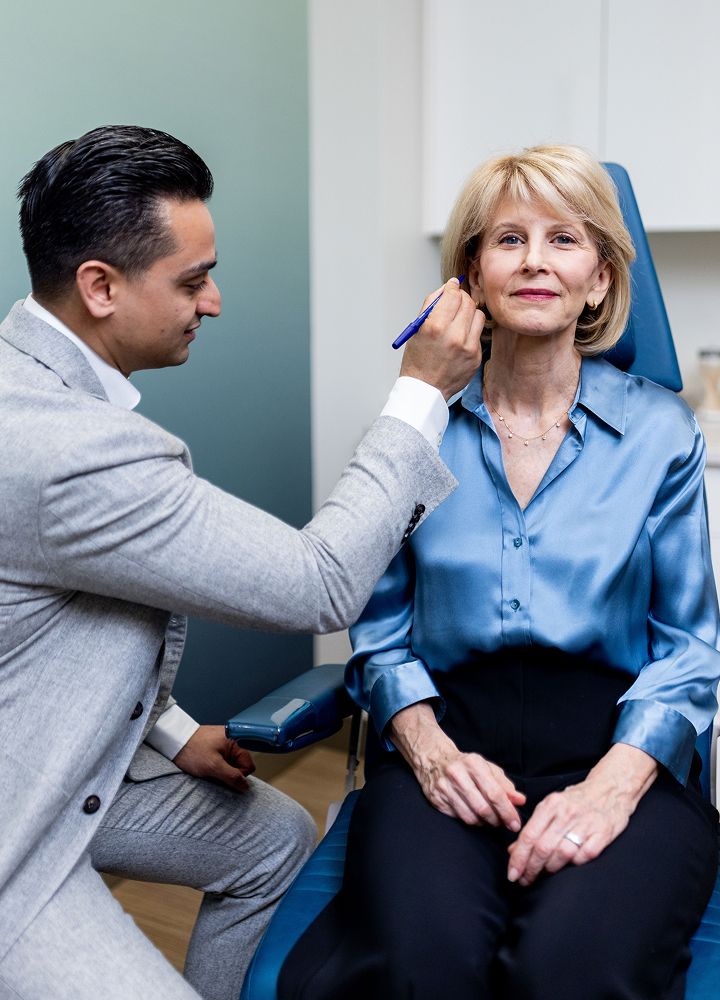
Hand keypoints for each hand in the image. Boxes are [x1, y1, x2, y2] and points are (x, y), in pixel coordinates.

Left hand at [173, 725, 255, 791]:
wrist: (173, 740)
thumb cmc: (192, 750)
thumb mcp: (213, 766)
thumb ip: (232, 776)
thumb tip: (246, 786)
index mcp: (236, 741)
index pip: (248, 765)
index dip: (238, 775)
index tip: (224, 777)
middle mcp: (232, 741)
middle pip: (239, 765)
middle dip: (228, 773)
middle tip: (214, 773)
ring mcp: (223, 744)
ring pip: (230, 765)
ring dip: (221, 771)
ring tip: (207, 769)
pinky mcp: (215, 747)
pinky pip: (222, 761)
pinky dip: (215, 766)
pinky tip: (205, 766)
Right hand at [389, 702, 524, 828]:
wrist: (433, 759)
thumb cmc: (465, 765)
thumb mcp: (487, 768)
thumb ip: (505, 785)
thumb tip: (520, 801)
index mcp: (473, 763)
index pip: (495, 793)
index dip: (507, 811)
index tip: (515, 823)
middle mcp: (456, 774)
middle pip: (483, 808)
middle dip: (497, 820)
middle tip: (504, 824)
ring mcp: (444, 788)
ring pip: (470, 817)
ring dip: (485, 823)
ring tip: (490, 819)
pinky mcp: (436, 800)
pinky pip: (459, 818)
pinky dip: (471, 820)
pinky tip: (476, 816)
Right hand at [400, 278, 484, 400]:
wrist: (425, 390)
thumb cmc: (418, 361)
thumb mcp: (417, 329)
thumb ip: (432, 305)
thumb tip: (447, 288)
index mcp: (435, 327)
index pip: (452, 295)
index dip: (452, 288)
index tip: (452, 286)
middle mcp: (454, 336)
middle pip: (468, 302)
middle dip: (461, 299)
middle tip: (455, 302)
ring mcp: (468, 347)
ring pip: (478, 315)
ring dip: (469, 314)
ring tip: (458, 322)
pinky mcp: (476, 357)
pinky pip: (478, 334)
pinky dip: (470, 332)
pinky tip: (459, 339)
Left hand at [507, 743, 657, 885]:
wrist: (610, 789)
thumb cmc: (577, 800)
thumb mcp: (552, 806)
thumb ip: (534, 827)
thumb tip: (514, 851)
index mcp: (551, 804)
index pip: (529, 836)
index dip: (518, 858)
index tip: (512, 873)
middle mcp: (567, 813)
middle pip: (543, 848)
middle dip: (530, 869)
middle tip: (524, 881)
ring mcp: (586, 824)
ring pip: (562, 854)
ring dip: (549, 870)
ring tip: (543, 875)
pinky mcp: (603, 833)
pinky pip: (584, 856)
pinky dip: (573, 865)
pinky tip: (567, 867)